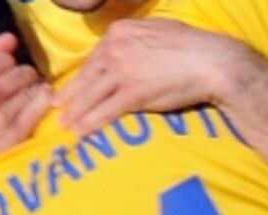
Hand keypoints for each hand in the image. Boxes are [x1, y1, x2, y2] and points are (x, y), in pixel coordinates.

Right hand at [0, 33, 51, 201]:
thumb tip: (9, 40)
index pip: (3, 58)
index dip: (6, 67)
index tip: (5, 77)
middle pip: (21, 71)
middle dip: (22, 78)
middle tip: (17, 92)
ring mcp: (3, 114)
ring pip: (33, 86)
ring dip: (33, 91)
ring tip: (23, 104)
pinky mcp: (17, 133)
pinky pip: (40, 105)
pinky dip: (42, 103)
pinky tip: (34, 109)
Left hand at [56, 18, 256, 135]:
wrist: (211, 61)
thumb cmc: (191, 46)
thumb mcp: (157, 30)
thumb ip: (137, 38)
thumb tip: (129, 44)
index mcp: (120, 32)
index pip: (94, 58)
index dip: (82, 76)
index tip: (72, 87)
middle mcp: (116, 49)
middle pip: (87, 76)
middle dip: (70, 95)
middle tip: (56, 108)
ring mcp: (123, 71)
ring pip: (91, 95)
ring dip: (76, 113)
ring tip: (64, 126)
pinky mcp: (133, 93)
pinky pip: (106, 111)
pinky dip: (90, 123)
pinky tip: (80, 132)